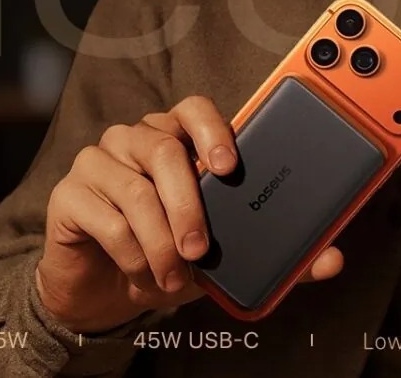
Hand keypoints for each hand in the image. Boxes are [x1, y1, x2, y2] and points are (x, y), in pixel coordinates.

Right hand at [36, 96, 344, 332]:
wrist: (108, 291)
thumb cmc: (170, 257)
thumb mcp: (226, 259)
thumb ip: (278, 255)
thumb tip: (332, 260)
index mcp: (177, 140)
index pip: (194, 109)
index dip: (213, 129)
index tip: (229, 165)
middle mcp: (136, 140)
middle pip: (163, 149)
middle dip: (189, 204)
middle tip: (201, 250)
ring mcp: (98, 161)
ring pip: (135, 189)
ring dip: (161, 242)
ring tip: (174, 277)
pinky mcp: (69, 193)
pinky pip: (107, 219)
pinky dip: (133, 256)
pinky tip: (143, 275)